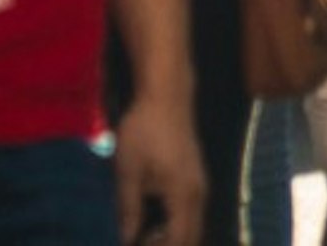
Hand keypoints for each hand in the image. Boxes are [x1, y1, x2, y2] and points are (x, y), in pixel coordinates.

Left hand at [110, 89, 204, 245]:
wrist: (166, 95)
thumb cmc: (143, 131)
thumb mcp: (128, 171)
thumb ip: (129, 209)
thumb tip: (127, 240)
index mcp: (182, 195)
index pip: (180, 239)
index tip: (136, 245)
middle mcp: (198, 194)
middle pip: (192, 237)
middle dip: (169, 245)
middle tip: (140, 242)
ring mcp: (199, 185)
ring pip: (193, 225)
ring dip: (173, 236)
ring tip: (144, 235)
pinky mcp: (195, 177)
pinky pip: (192, 212)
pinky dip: (177, 224)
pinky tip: (154, 219)